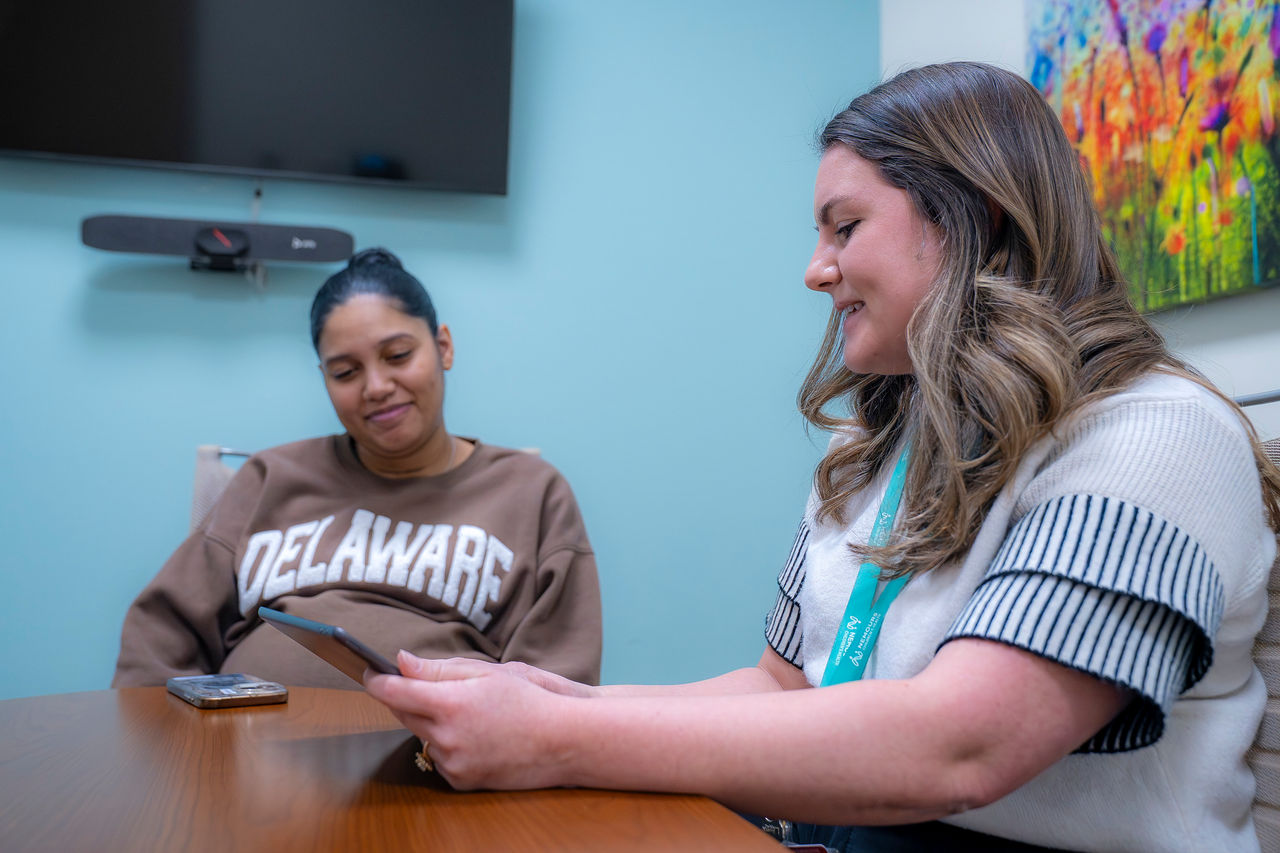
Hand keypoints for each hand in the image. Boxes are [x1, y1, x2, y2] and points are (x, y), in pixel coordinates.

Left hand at [364, 651, 584, 789]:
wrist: (561, 742)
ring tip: (469, 714)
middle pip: (403, 713)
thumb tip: (400, 661)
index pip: (394, 691)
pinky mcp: (460, 780)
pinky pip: (439, 757)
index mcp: (449, 704)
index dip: (376, 679)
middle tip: (429, 686)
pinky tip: (476, 736)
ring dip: (431, 723)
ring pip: (422, 736)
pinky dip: (447, 745)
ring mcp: (451, 762)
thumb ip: (437, 669)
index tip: (367, 670)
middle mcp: (445, 737)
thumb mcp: (486, 673)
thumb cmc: (528, 700)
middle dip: (408, 697)